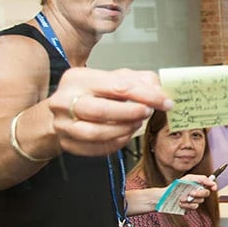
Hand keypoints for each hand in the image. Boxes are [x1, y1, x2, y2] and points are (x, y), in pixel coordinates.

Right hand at [48, 68, 171, 156]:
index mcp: (77, 79)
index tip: (165, 102)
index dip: (145, 96)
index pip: (117, 87)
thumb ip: (140, 80)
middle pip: (101, 111)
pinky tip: (125, 134)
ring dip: (123, 130)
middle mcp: (64, 101)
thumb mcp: (115, 78)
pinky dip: (116, 143)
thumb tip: (158, 90)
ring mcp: (63, 124)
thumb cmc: (93, 93)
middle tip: (148, 112)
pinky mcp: (67, 143)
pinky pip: (96, 148)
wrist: (66, 110)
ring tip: (137, 123)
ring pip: (96, 132)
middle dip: (131, 113)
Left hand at [176, 174, 215, 210]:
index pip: (210, 184)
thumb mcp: (188, 178)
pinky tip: (181, 203)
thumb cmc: (176, 186)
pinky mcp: (191, 207)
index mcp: (199, 184)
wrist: (166, 196)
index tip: (213, 187)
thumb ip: (201, 178)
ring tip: (181, 198)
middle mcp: (198, 192)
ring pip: (200, 201)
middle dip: (199, 193)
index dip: (213, 185)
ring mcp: (195, 200)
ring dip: (190, 199)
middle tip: (191, 193)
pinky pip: (194, 207)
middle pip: (206, 193)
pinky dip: (187, 205)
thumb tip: (211, 181)